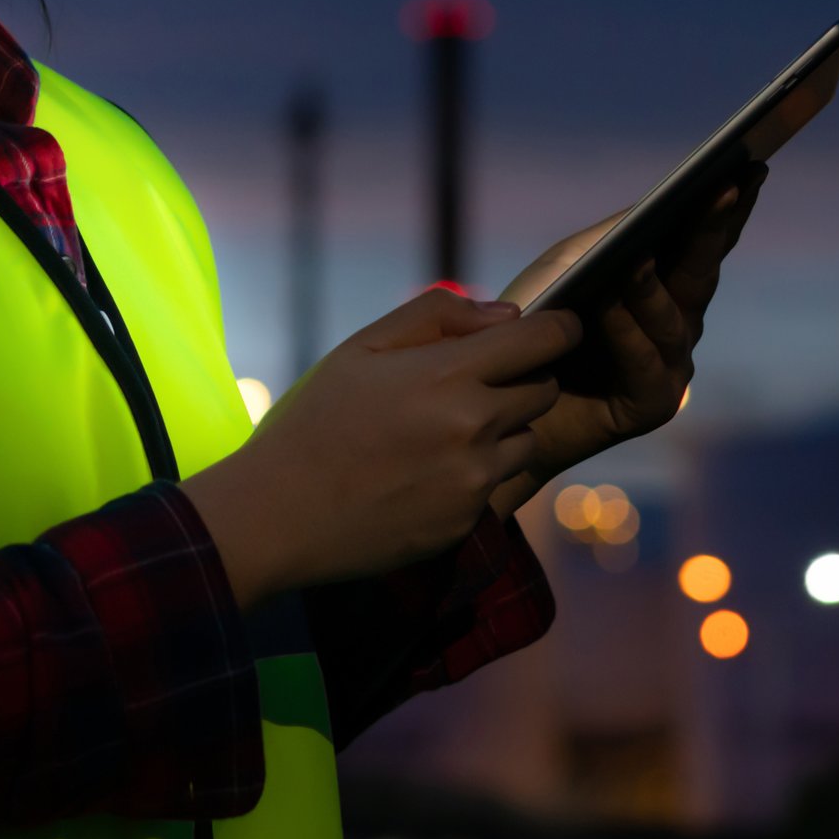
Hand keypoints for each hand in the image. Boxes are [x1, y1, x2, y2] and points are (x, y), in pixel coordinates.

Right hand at [182, 287, 579, 603]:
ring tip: (443, 434)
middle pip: (544, 391)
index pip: (545, 341)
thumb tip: (508, 316)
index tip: (557, 328)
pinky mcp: (468, 522)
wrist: (277, 516)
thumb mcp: (362, 349)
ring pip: (527, 440)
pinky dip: (476, 474)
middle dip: (523, 379)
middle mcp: (474, 427)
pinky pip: (497, 485)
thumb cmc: (315, 421)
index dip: (560, 328)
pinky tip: (425, 475)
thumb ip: (439, 316)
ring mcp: (475, 480)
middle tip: (473, 384)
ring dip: (503, 431)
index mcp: (448, 375)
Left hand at [487, 167, 761, 508]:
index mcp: (668, 282)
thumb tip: (664, 201)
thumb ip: (616, 233)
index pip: (708, 240)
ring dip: (651, 285)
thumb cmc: (538, 320)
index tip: (751, 165)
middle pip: (702, 270)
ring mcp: (671, 364)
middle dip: (713, 228)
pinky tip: (607, 303)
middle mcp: (679, 321)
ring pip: (672, 317)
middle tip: (723, 186)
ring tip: (638, 254)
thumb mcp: (572, 261)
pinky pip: (644, 361)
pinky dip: (623, 330)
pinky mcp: (653, 403)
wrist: (503, 394)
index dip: (731, 206)